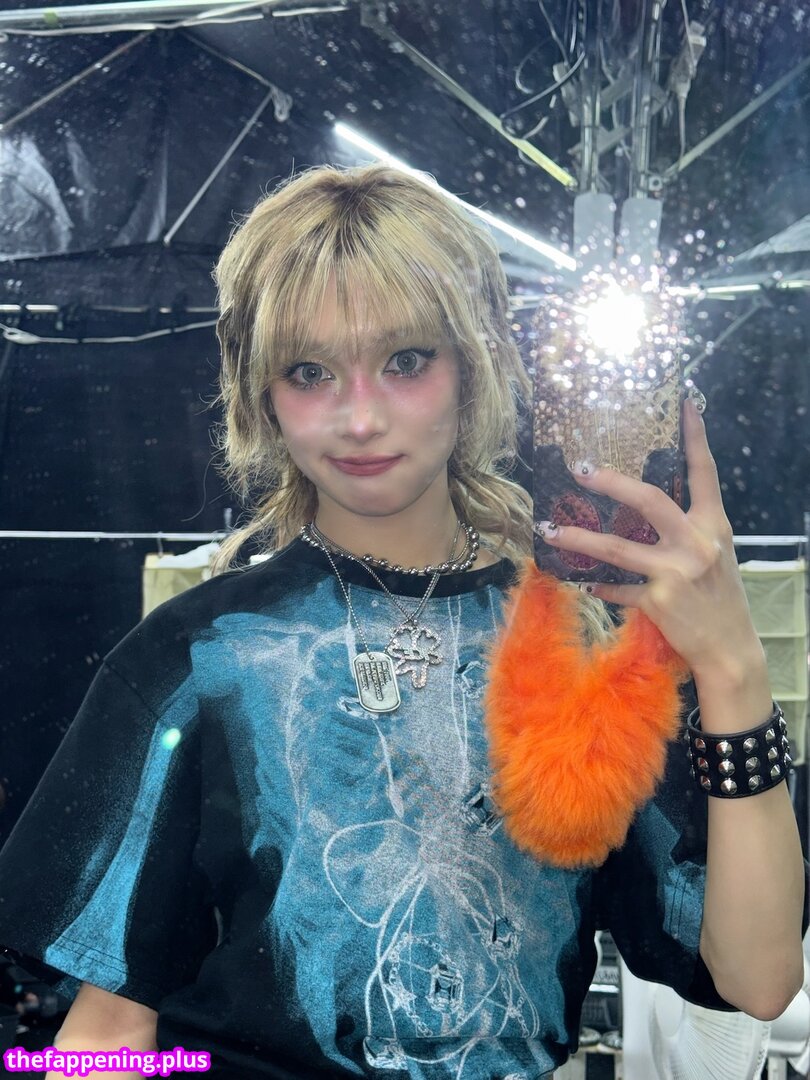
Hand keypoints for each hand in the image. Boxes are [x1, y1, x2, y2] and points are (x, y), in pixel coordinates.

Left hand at [536, 395, 765, 684]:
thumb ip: (685, 531)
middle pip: (649, 501)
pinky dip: (599, 585)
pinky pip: (617, 588)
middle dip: (610, 483)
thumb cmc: (719, 598)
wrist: (730, 648)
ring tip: (548, 530)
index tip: (685, 403)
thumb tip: (643, 510)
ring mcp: (676, 572)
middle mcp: (697, 543)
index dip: (695, 437)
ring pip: (617, 548)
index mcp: (714, 526)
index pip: (704, 473)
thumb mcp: (714, 555)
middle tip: (579, 468)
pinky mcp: (658, 600)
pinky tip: (583, 581)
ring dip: (578, 538)